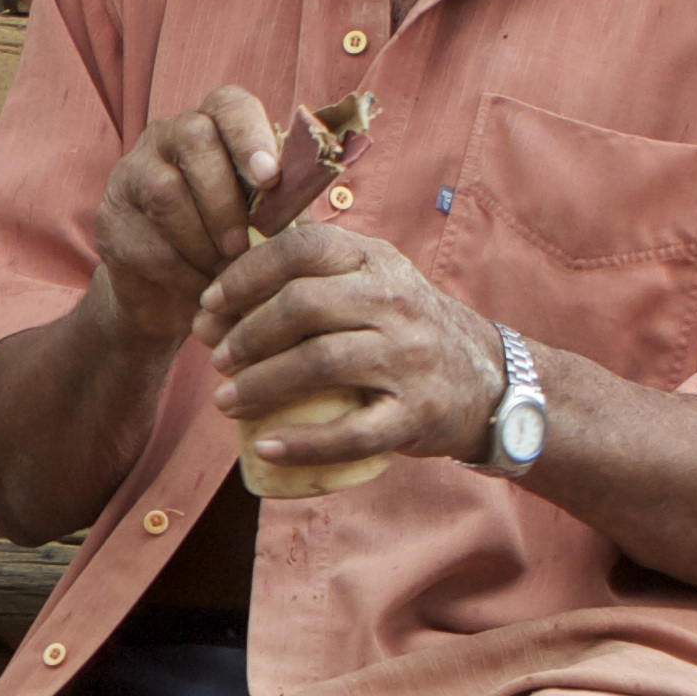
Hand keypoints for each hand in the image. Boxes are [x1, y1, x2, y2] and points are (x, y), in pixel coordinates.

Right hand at [93, 86, 290, 342]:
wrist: (172, 296)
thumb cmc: (232, 244)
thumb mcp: (267, 221)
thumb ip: (285, 200)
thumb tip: (315, 184)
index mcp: (213, 125)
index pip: (229, 105)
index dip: (250, 136)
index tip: (270, 178)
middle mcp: (166, 136)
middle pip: (193, 138)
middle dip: (224, 196)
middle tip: (243, 244)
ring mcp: (131, 173)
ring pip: (164, 190)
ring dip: (202, 238)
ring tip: (224, 271)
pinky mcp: (109, 219)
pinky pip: (145, 239)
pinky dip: (180, 271)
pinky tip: (200, 289)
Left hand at [200, 223, 509, 475]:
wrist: (487, 380)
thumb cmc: (401, 330)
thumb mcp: (367, 284)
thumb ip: (304, 280)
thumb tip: (211, 307)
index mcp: (375, 262)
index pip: (303, 248)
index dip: (246, 274)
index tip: (209, 303)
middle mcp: (395, 302)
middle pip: (304, 306)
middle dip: (247, 334)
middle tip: (216, 358)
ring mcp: (410, 358)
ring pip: (321, 364)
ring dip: (261, 385)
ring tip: (226, 401)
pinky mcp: (417, 414)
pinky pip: (353, 432)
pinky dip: (303, 443)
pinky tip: (265, 447)